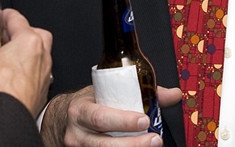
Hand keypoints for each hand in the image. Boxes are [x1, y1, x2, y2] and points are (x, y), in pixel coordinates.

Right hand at [0, 8, 52, 116]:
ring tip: (8, 57)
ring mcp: (45, 71)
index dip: (5, 15)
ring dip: (25, 53)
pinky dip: (26, 71)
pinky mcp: (43, 87)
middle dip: (22, 32)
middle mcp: (42, 53)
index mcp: (29, 40)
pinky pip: (37, 72)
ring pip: (39, 53)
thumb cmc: (1, 88)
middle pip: (35, 33)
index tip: (1, 15)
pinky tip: (12, 76)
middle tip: (8, 36)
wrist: (10, 114)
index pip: (17, 18)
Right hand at [41, 85, 180, 146]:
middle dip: (133, 144)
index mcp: (81, 111)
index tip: (144, 119)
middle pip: (104, 145)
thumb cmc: (87, 104)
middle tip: (155, 140)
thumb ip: (139, 93)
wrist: (60, 120)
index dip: (122, 121)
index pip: (101, 118)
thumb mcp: (105, 92)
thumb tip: (173, 94)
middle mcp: (77, 134)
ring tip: (150, 146)